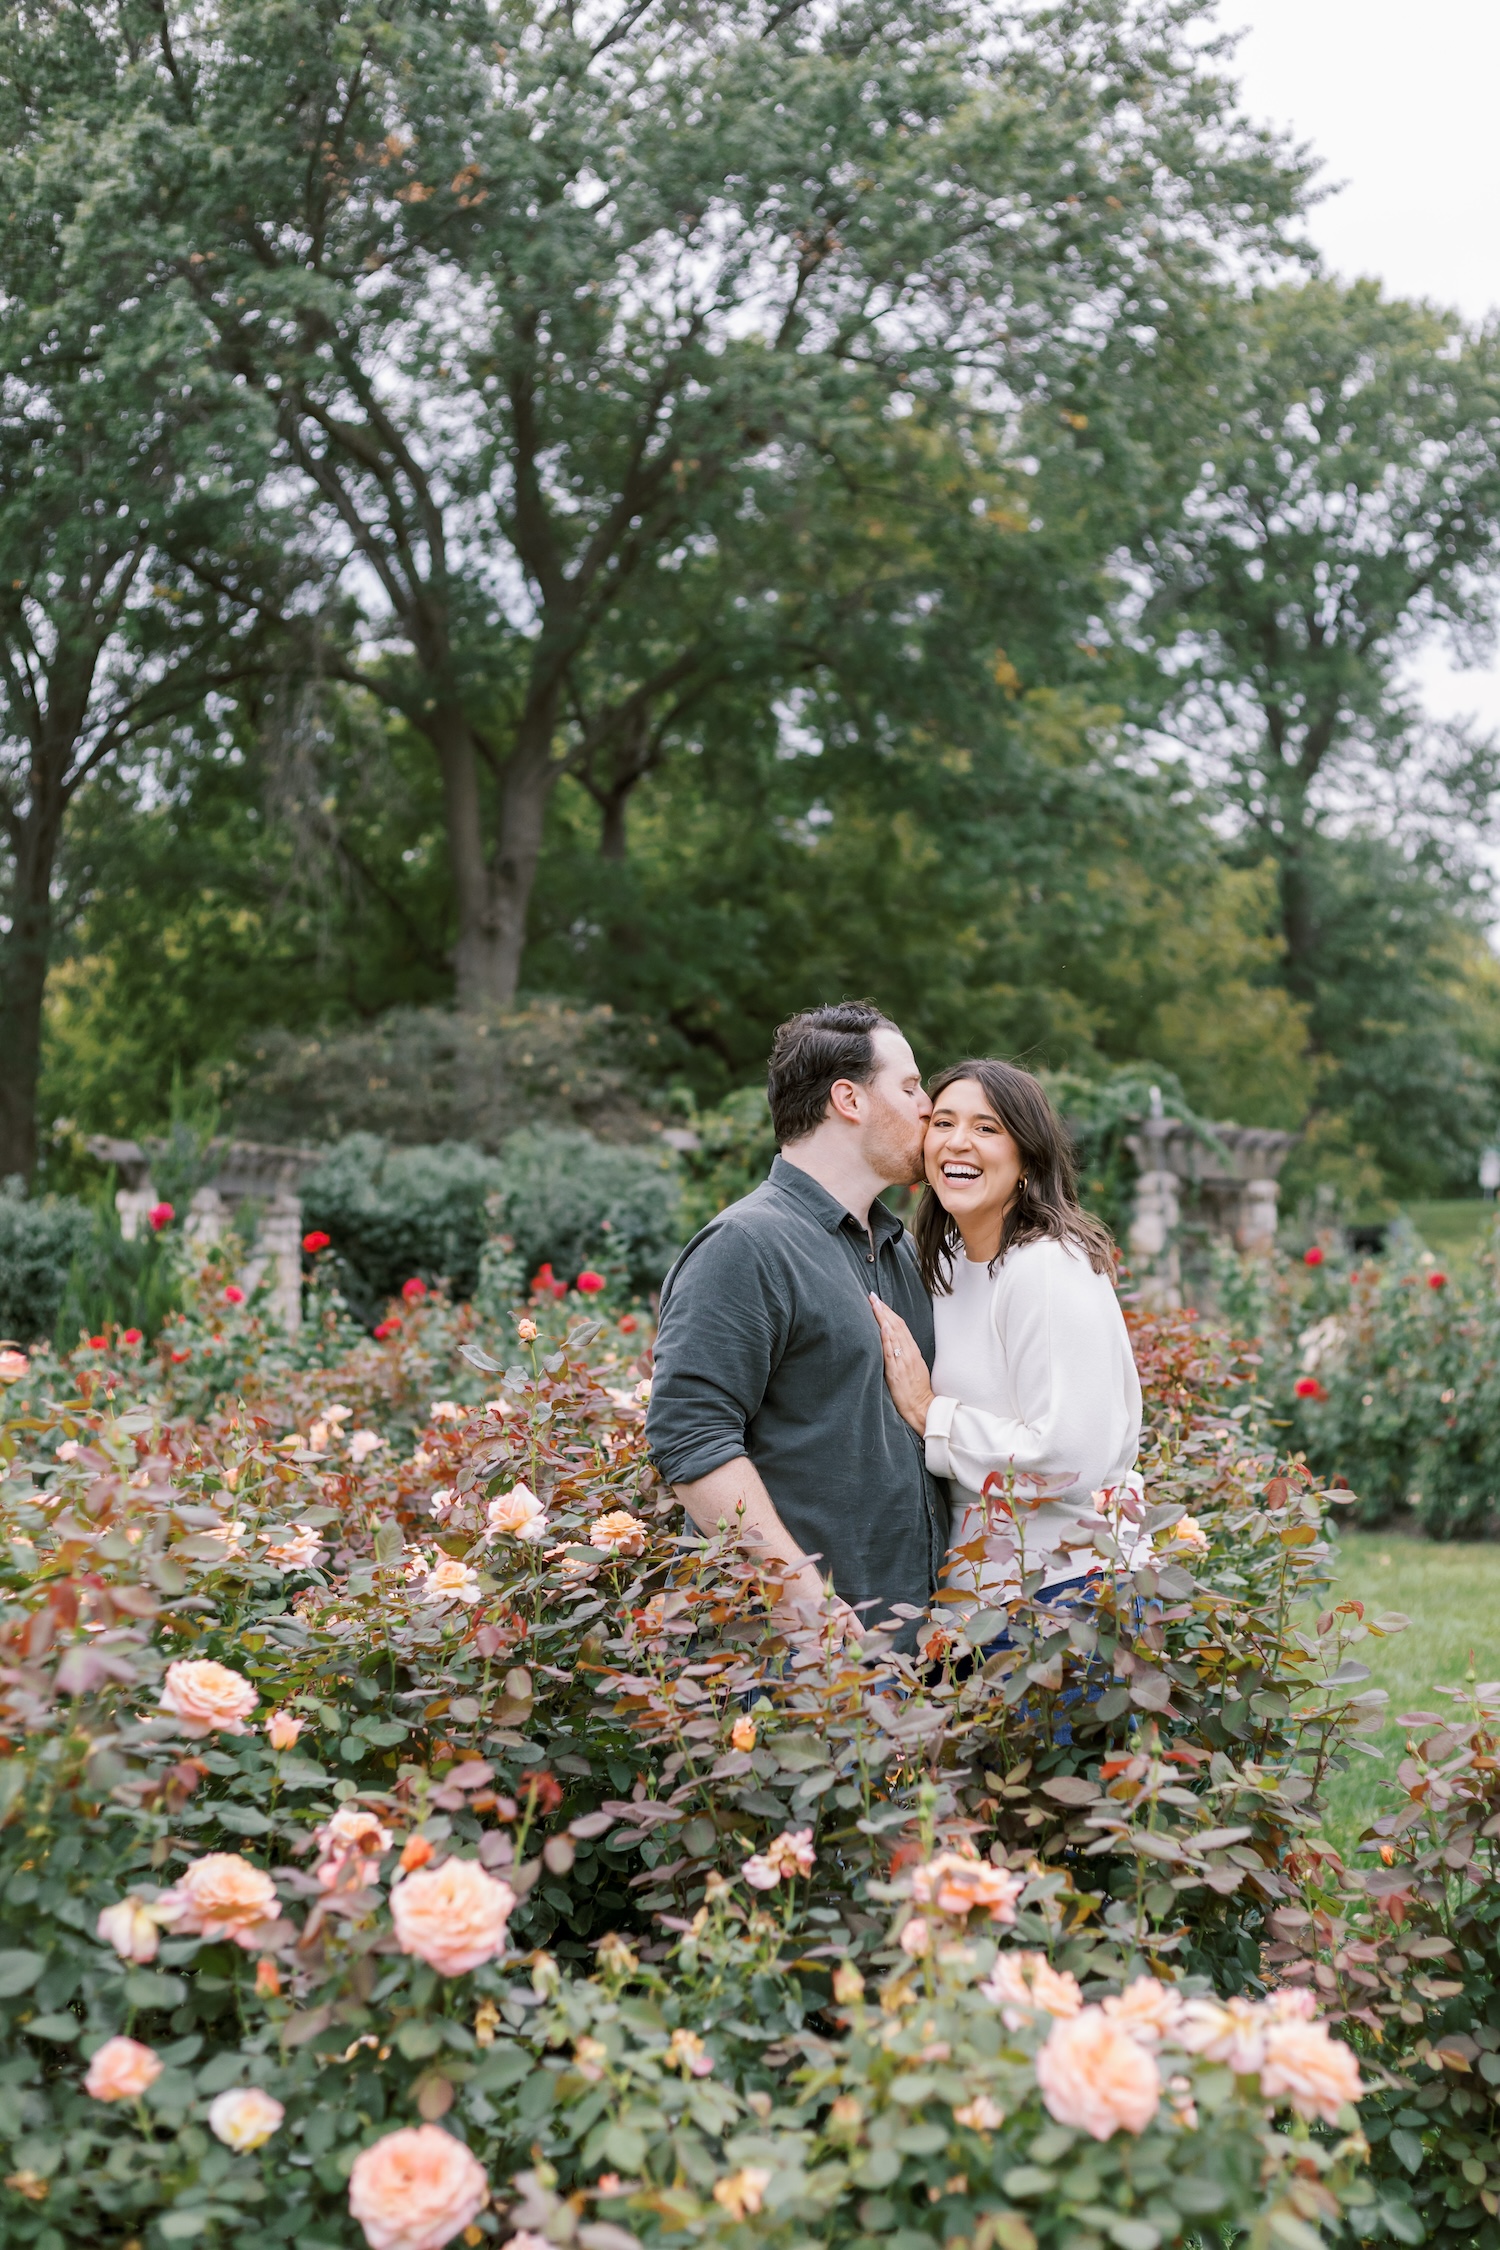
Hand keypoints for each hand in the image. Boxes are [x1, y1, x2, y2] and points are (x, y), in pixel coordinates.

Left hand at [869, 1293, 934, 1435]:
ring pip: (893, 1334)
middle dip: (884, 1309)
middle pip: (897, 1325)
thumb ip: (904, 1354)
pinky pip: (891, 1350)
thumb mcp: (913, 1368)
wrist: (922, 1407)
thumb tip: (891, 1343)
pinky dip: (887, 1336)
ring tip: (873, 1303)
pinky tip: (881, 1324)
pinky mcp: (897, 1370)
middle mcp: (909, 1353)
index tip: (879, 1301)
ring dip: (882, 1317)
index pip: (901, 1326)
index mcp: (913, 1351)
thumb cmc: (916, 1390)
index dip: (890, 1312)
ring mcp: (903, 1361)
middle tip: (872, 1296)